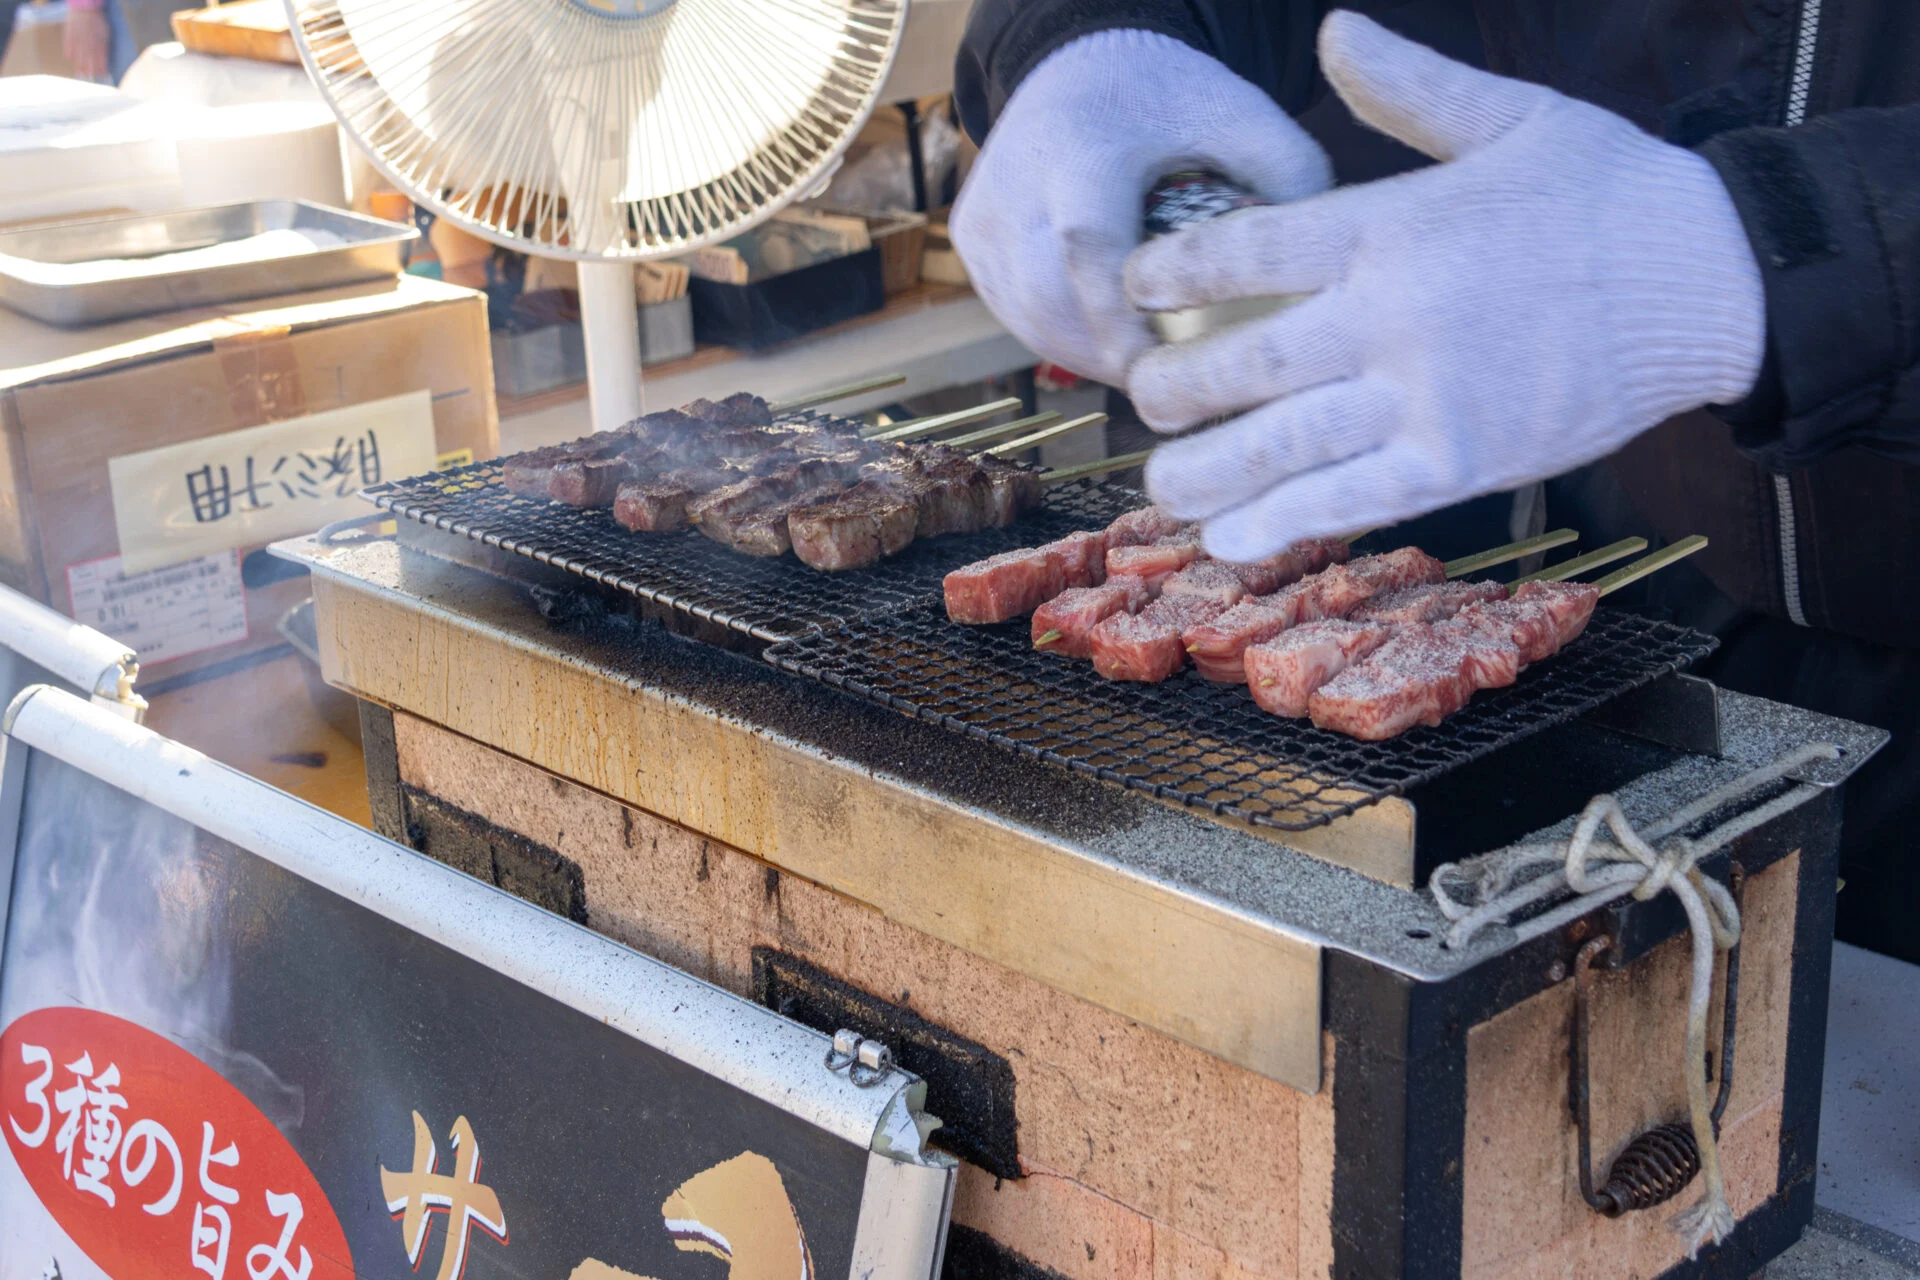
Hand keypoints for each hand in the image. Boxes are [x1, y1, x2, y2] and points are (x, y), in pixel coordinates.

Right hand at [64, 4, 110, 80]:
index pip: (100, 63)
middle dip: (90, 72)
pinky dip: (70, 56)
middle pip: (88, 64)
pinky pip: (68, 50)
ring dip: (80, 67)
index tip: (102, 75)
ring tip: (81, 72)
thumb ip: (104, 48)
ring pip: (78, 59)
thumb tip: (103, 59)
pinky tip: (72, 59)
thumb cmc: (98, 22)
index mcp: (100, 46)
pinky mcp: (69, 38)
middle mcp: (89, 46)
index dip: (101, 70)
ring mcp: (78, 42)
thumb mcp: (106, 35)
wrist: (85, 9)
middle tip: (90, 76)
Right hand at [952, 29, 1332, 386]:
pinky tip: (1111, 345)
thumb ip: (1289, 179)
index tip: (1169, 372)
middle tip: (1174, 391)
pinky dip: (1063, 338)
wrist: (1080, 62)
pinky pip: (1015, 312)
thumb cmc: (1169, 99)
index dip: (1121, 322)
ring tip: (1150, 374)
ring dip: (1088, 356)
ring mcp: (984, 216)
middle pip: (1050, 301)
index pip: (1087, 249)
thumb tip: (1317, 274)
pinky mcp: (970, 240)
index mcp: (1082, 148)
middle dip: (1111, 355)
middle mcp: (1016, 184)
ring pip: (1029, 320)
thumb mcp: (1240, 114)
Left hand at [1124, 11, 1765, 561]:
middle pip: (1246, 360)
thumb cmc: (1610, 193)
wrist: (1714, 277)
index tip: (1133, 284)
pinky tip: (1231, 542)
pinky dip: (1286, 524)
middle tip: (1141, 399)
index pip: (1248, 249)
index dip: (1174, 270)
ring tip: (1157, 488)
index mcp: (1391, 228)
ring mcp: (1425, 397)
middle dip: (1176, 386)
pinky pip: (1354, 500)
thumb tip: (1334, 29)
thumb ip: (1408, 87)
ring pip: (1284, 443)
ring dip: (1208, 471)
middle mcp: (1391, 317)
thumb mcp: (1510, 117)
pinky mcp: (1462, 461)